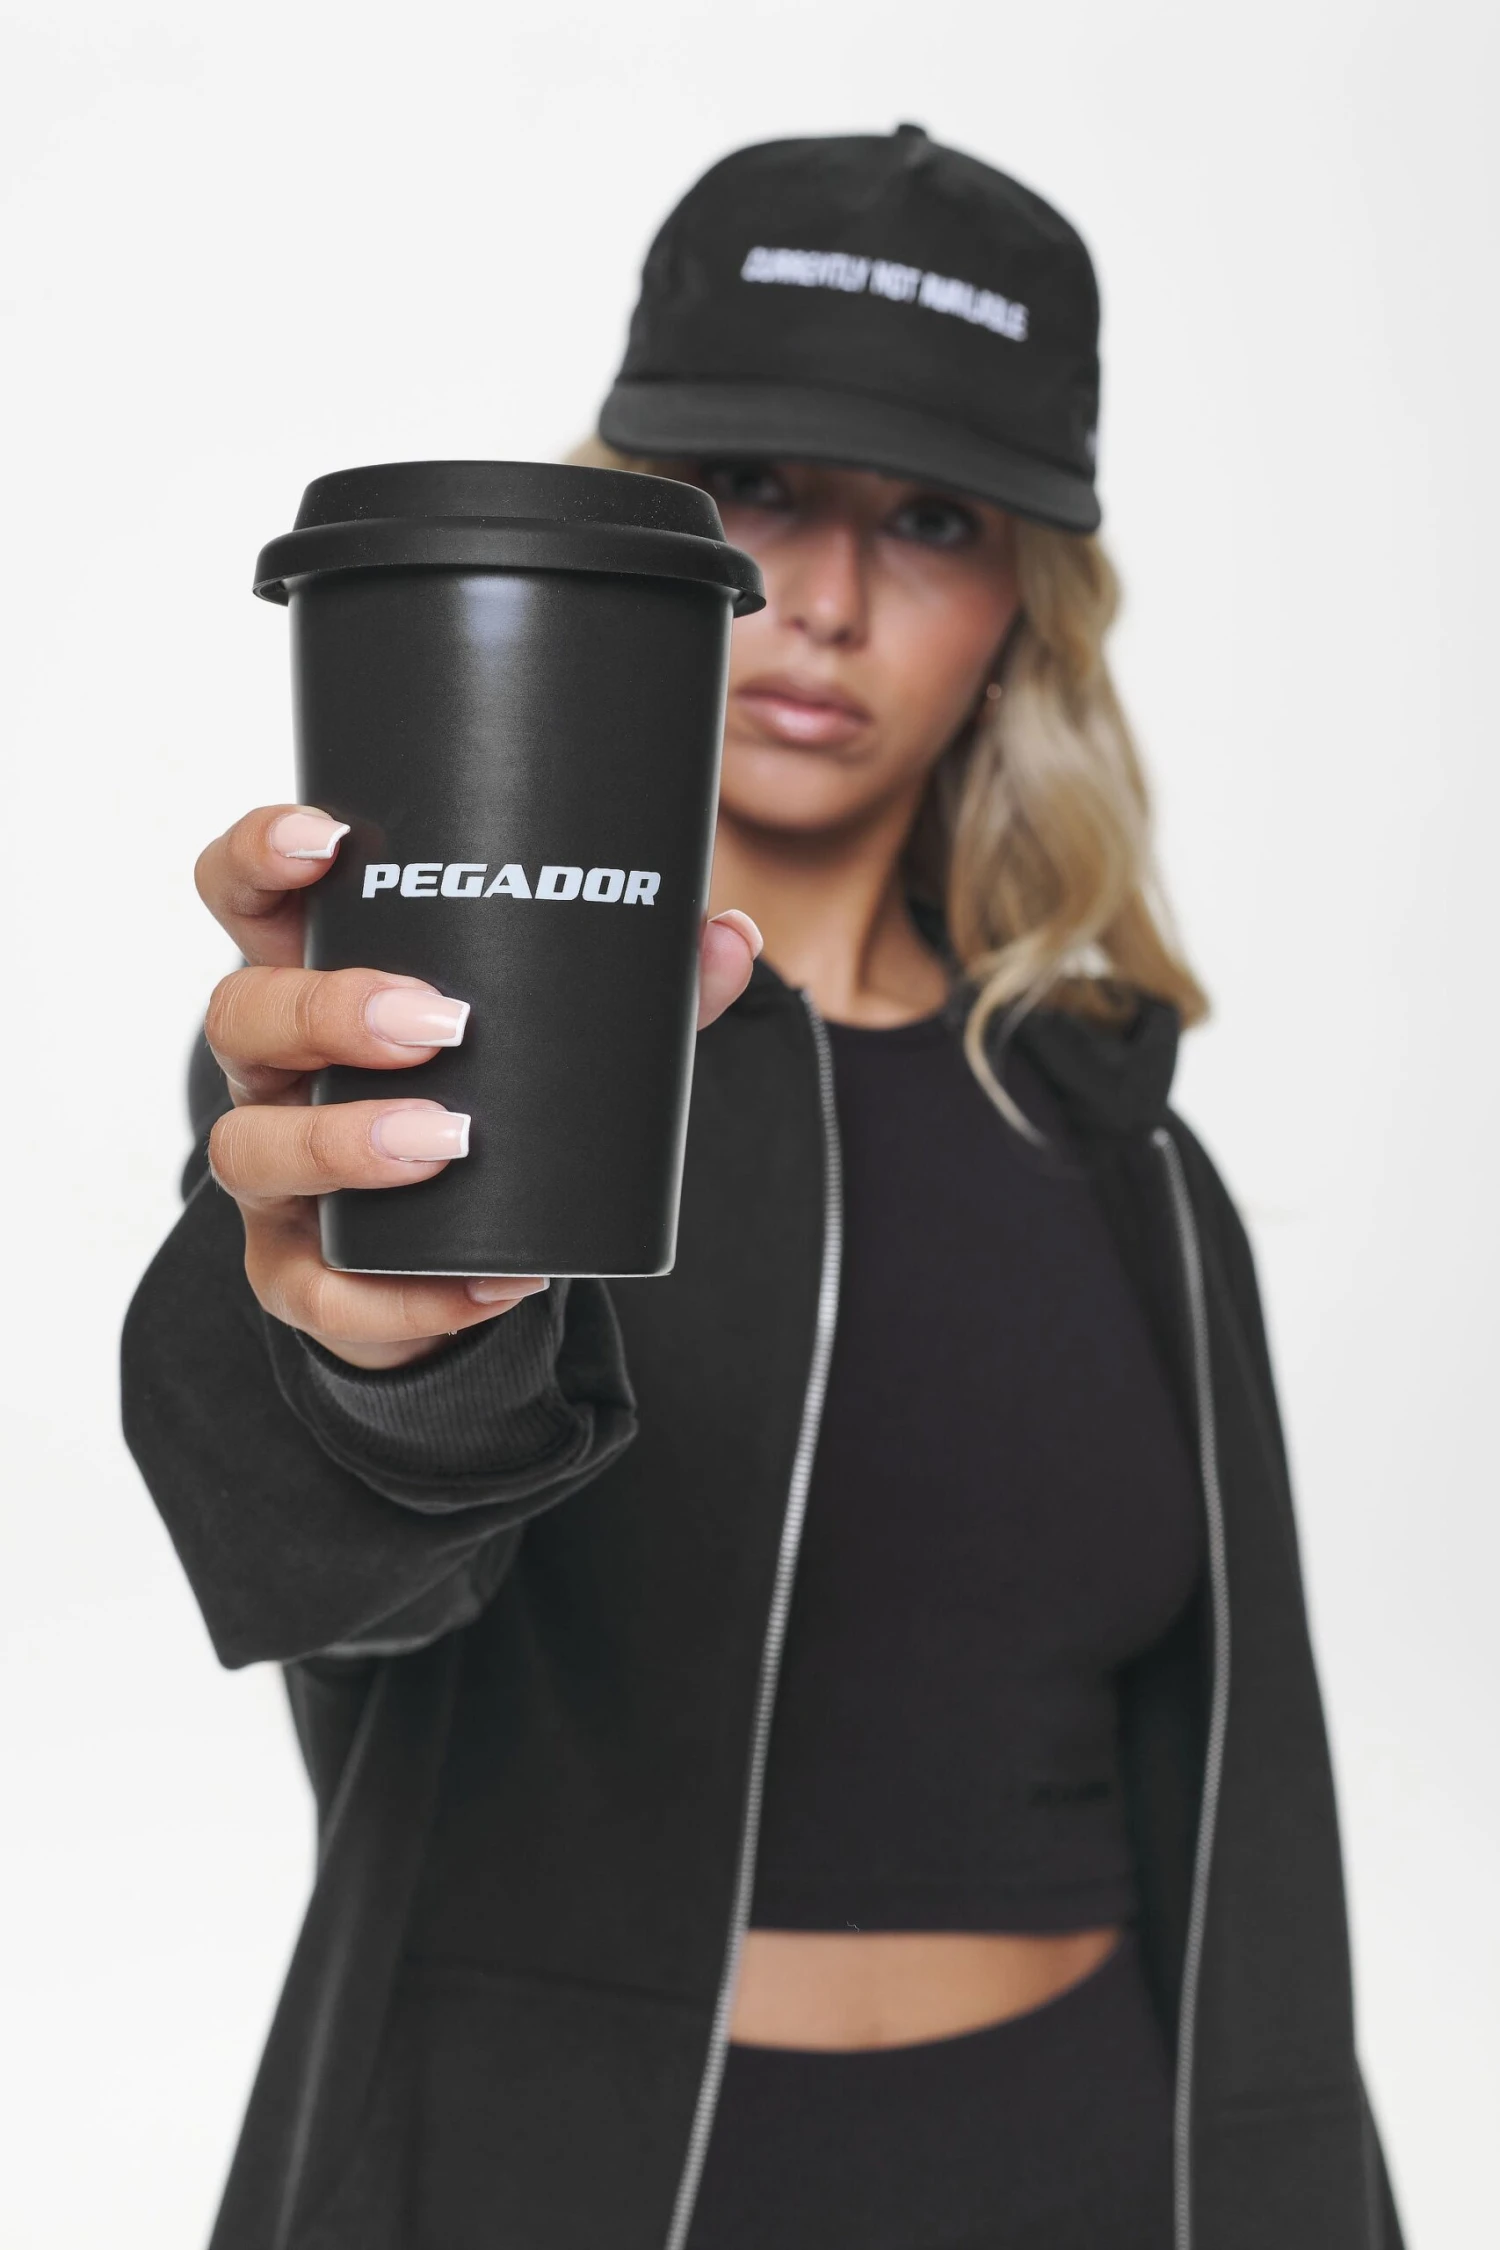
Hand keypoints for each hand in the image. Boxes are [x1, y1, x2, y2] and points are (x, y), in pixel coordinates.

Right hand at [194, 805, 761, 1370]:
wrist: (457, 1260)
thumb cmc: (491, 1104)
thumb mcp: (558, 1040)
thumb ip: (641, 990)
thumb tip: (730, 938)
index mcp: (317, 979)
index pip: (246, 898)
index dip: (258, 857)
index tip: (324, 840)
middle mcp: (274, 1069)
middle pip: (242, 1015)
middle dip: (329, 1009)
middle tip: (442, 1019)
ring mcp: (273, 1176)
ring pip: (251, 1147)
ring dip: (345, 1142)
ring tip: (453, 1140)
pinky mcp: (295, 1276)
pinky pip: (319, 1291)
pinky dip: (403, 1295)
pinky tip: (491, 1281)